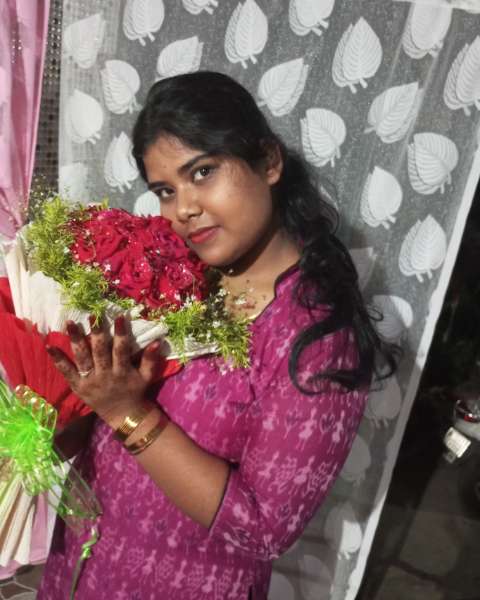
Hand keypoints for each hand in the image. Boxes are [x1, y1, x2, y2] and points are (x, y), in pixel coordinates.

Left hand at [46, 316, 162, 424]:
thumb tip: (157, 341)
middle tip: (92, 315)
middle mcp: (105, 376)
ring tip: (70, 323)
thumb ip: (151, 360)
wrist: (123, 415)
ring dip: (76, 340)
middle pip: (99, 352)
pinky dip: (58, 360)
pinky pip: (67, 372)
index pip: (121, 350)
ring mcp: (89, 381)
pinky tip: (49, 346)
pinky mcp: (78, 386)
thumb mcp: (147, 377)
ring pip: (82, 358)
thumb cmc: (135, 391)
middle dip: (97, 333)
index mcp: (122, 372)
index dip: (120, 334)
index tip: (119, 316)